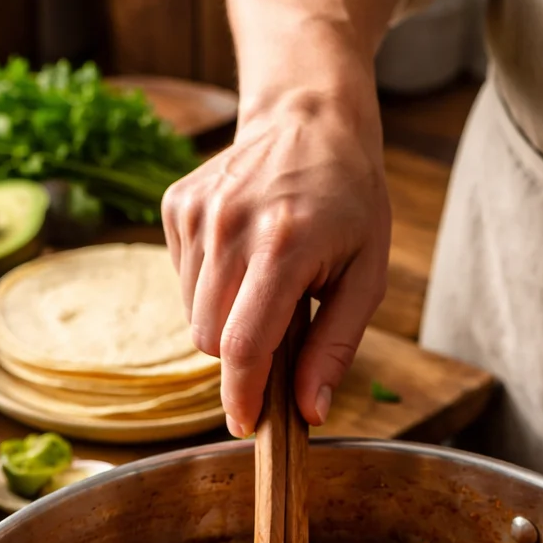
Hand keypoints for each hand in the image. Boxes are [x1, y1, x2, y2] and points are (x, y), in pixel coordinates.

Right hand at [162, 87, 390, 436]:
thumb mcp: (367, 276)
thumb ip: (336, 347)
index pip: (242, 345)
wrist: (309, 117)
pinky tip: (241, 253)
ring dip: (225, 317)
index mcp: (283, 245)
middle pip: (209, 339)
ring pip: (191, 315)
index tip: (246, 425)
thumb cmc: (349, 201)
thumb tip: (309, 412)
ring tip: (264, 279)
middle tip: (280, 326)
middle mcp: (230, 226)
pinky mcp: (176, 205)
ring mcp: (197, 213)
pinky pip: (183, 281)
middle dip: (240, 354)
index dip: (241, 395)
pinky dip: (210, 285)